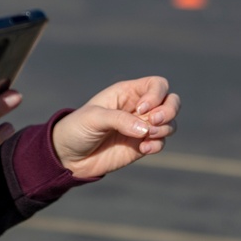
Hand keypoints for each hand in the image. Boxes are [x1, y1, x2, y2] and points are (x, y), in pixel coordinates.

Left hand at [51, 77, 179, 179]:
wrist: (69, 156)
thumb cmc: (78, 128)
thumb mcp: (94, 118)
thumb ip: (120, 120)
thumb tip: (146, 129)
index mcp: (127, 92)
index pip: (157, 85)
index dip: (157, 95)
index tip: (141, 109)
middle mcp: (139, 107)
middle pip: (171, 101)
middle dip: (169, 110)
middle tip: (152, 122)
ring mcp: (141, 127)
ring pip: (170, 122)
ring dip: (164, 129)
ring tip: (145, 138)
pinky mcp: (141, 146)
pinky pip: (161, 142)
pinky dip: (158, 145)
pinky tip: (142, 149)